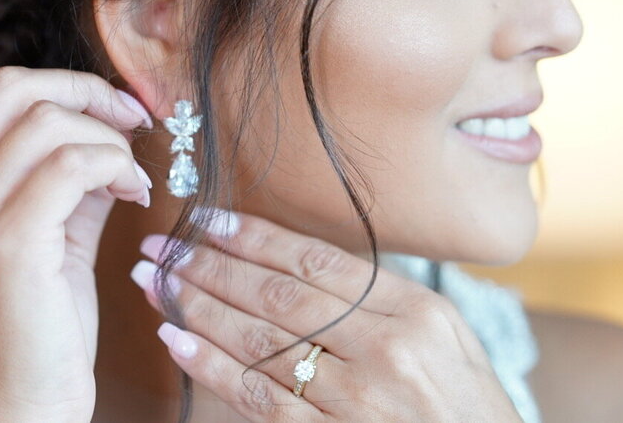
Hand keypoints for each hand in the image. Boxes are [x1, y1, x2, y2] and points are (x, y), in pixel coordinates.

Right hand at [0, 67, 153, 422]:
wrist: (18, 411)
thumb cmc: (37, 337)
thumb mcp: (52, 243)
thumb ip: (70, 188)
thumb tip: (110, 139)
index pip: (2, 95)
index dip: (69, 87)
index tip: (118, 111)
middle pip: (17, 89)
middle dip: (89, 92)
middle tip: (133, 122)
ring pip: (48, 123)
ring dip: (109, 140)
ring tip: (133, 181)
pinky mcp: (7, 244)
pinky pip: (70, 166)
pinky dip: (114, 166)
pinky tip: (132, 196)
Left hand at [132, 210, 524, 421]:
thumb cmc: (467, 406)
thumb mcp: (447, 336)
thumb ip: (383, 297)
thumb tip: (303, 262)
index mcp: (416, 311)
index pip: (316, 261)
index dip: (254, 236)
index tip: (208, 219)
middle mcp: (385, 350)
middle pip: (278, 294)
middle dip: (211, 265)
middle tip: (162, 246)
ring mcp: (358, 400)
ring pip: (260, 342)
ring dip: (198, 307)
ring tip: (155, 282)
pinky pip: (259, 398)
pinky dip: (211, 366)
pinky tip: (175, 340)